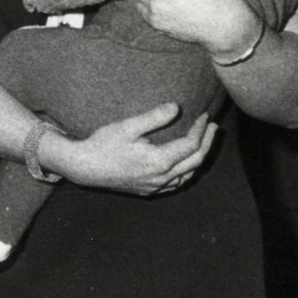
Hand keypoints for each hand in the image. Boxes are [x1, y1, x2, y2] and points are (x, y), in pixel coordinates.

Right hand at [41, 105, 216, 195]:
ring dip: (199, 159)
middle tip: (213, 127)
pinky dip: (186, 173)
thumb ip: (154, 117)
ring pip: (188, 176)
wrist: (84, 167)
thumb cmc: (103, 144)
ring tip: (203, 143)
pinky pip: (176, 185)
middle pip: (196, 161)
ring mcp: (155, 186)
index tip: (203, 115)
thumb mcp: (128, 126)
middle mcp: (161, 177)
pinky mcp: (148, 190)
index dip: (201, 129)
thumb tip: (177, 107)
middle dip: (207, 143)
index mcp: (159, 161)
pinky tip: (184, 164)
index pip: (191, 145)